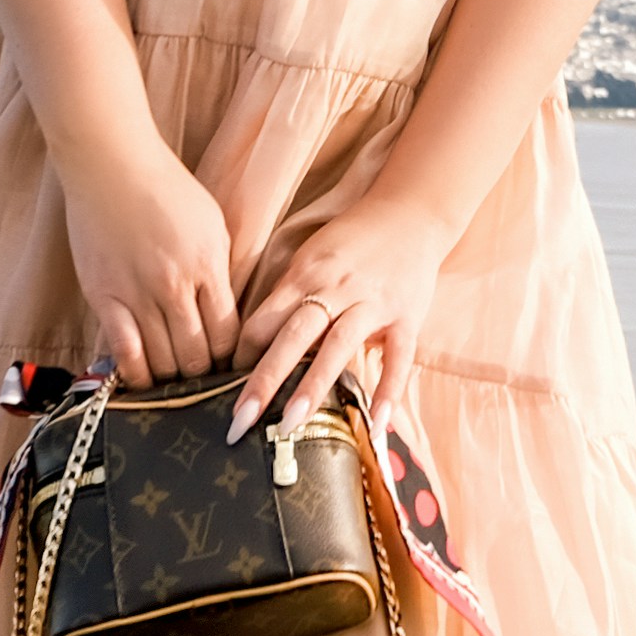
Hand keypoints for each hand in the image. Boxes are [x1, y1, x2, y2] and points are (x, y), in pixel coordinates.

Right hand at [61, 139, 236, 379]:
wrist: (110, 164)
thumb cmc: (165, 188)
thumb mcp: (212, 224)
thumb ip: (220, 270)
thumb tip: (227, 312)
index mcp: (208, 265)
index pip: (228, 333)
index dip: (232, 358)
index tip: (229, 365)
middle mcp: (175, 285)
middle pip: (197, 355)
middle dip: (204, 374)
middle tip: (203, 379)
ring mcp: (137, 294)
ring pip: (162, 361)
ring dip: (171, 377)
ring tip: (175, 381)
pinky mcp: (104, 297)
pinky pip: (123, 352)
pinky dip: (136, 374)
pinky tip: (143, 380)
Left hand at [230, 192, 449, 433]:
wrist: (410, 211)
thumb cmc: (353, 239)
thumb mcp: (313, 257)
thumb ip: (291, 297)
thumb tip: (260, 343)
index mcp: (306, 274)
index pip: (264, 319)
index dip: (242, 355)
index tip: (225, 387)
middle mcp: (335, 288)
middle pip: (293, 336)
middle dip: (264, 380)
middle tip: (240, 421)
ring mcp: (373, 303)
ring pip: (338, 346)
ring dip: (313, 387)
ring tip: (291, 424)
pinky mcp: (407, 315)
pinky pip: (399, 357)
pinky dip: (390, 389)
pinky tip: (378, 422)